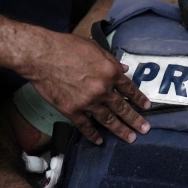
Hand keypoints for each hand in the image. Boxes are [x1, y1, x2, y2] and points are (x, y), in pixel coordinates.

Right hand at [23, 30, 149, 143]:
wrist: (41, 56)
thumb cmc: (66, 46)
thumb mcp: (93, 47)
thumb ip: (110, 60)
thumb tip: (124, 69)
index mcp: (110, 71)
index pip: (129, 88)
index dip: (139, 99)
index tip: (147, 107)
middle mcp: (102, 89)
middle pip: (122, 108)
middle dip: (135, 120)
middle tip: (145, 129)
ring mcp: (87, 102)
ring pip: (108, 120)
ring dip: (121, 130)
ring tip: (130, 138)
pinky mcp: (72, 110)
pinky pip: (85, 126)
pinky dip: (93, 135)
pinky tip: (100, 141)